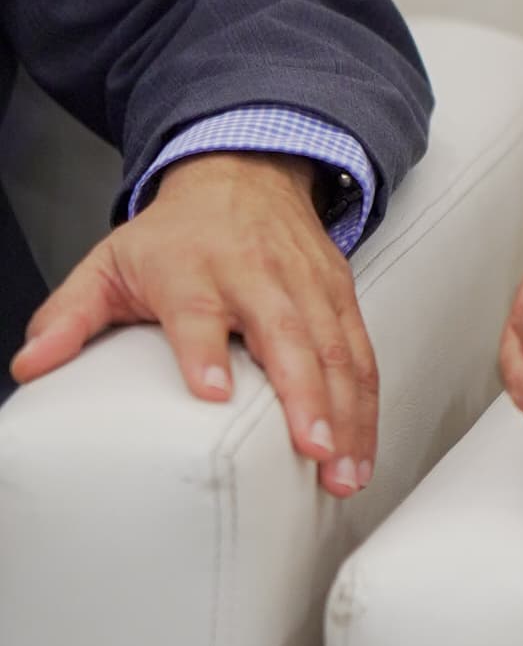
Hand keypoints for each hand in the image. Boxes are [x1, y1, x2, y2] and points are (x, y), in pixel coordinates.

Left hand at [10, 150, 377, 497]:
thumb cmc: (173, 236)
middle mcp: (257, 274)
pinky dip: (366, 405)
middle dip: (304, 395)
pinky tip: (362, 450)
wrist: (243, 174)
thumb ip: (68, 316)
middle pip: (286, 333)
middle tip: (310, 451)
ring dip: (345, 413)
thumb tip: (29, 366)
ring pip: (336, 349)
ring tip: (343, 472)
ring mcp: (306, 285)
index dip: (205, 349)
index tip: (210, 393)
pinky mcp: (340, 295)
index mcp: (193, 267)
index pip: (199, 309)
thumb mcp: (109, 264)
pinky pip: (361, 353)